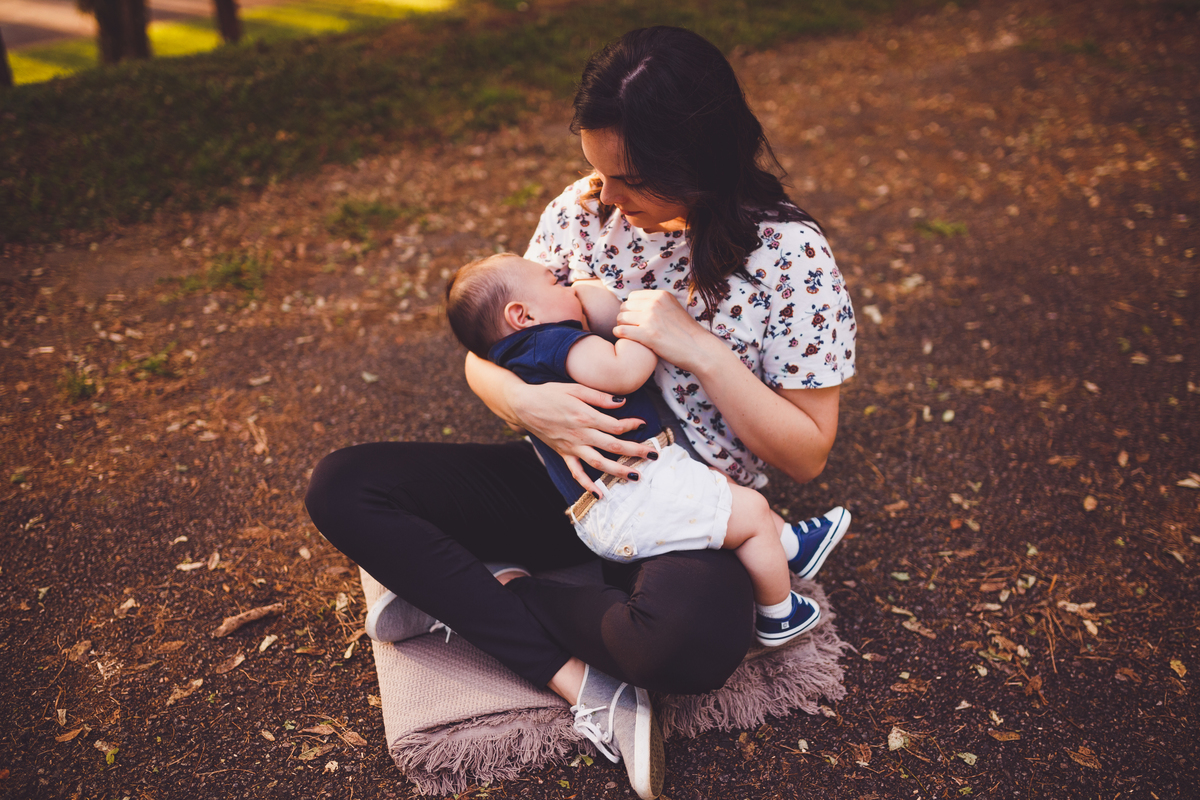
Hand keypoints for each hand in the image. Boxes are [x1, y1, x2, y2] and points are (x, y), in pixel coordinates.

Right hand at [509, 381, 656, 493]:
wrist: (524, 405)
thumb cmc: (550, 394)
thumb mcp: (575, 388)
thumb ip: (599, 397)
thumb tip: (622, 402)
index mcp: (586, 416)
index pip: (616, 425)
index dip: (633, 425)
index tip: (643, 424)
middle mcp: (582, 435)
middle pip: (614, 446)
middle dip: (636, 452)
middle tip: (654, 455)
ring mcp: (572, 447)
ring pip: (599, 462)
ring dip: (619, 471)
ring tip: (636, 477)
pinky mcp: (563, 454)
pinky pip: (576, 472)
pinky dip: (587, 485)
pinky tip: (599, 494)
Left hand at [613, 289, 719, 372]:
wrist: (699, 349)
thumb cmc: (686, 332)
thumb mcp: (673, 309)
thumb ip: (657, 304)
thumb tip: (636, 304)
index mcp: (661, 296)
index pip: (632, 296)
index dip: (631, 307)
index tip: (634, 317)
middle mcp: (654, 304)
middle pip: (625, 306)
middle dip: (624, 316)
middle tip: (629, 327)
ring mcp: (650, 319)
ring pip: (621, 318)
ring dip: (621, 326)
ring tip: (627, 333)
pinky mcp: (647, 335)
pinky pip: (621, 331)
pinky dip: (618, 334)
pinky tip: (622, 338)